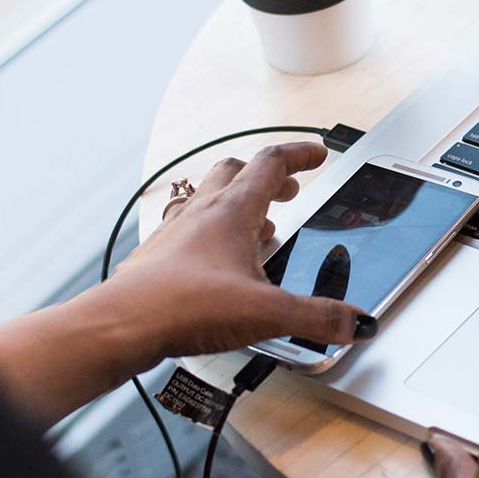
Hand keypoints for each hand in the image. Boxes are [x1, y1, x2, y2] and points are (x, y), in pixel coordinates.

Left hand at [97, 141, 375, 362]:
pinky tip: (218, 263)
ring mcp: (176, 232)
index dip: (299, 155)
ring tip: (258, 228)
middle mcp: (202, 212)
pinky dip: (210, 234)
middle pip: (235, 171)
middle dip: (266, 176)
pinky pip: (188, 229)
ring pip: (208, 197)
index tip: (317, 154)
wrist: (123, 324)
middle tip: (288, 190)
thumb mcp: (267, 313)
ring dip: (237, 203)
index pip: (271, 163)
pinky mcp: (159, 257)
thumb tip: (355, 321)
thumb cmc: (185, 306)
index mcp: (232, 211)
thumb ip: (317, 317)